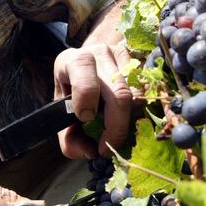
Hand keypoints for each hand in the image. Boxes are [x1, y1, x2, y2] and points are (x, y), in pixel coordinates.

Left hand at [53, 43, 133, 158]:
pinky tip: (123, 116)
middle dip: (116, 126)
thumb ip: (69, 139)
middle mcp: (98, 53)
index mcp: (70, 61)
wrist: (86, 65)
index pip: (83, 69)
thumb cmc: (71, 92)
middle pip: (119, 92)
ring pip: (136, 95)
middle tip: (108, 146)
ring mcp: (121, 56)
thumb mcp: (61, 114)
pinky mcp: (137, 63)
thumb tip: (92, 152)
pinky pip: (145, 93)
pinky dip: (136, 112)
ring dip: (127, 120)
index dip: (86, 96)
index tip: (85, 118)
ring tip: (114, 129)